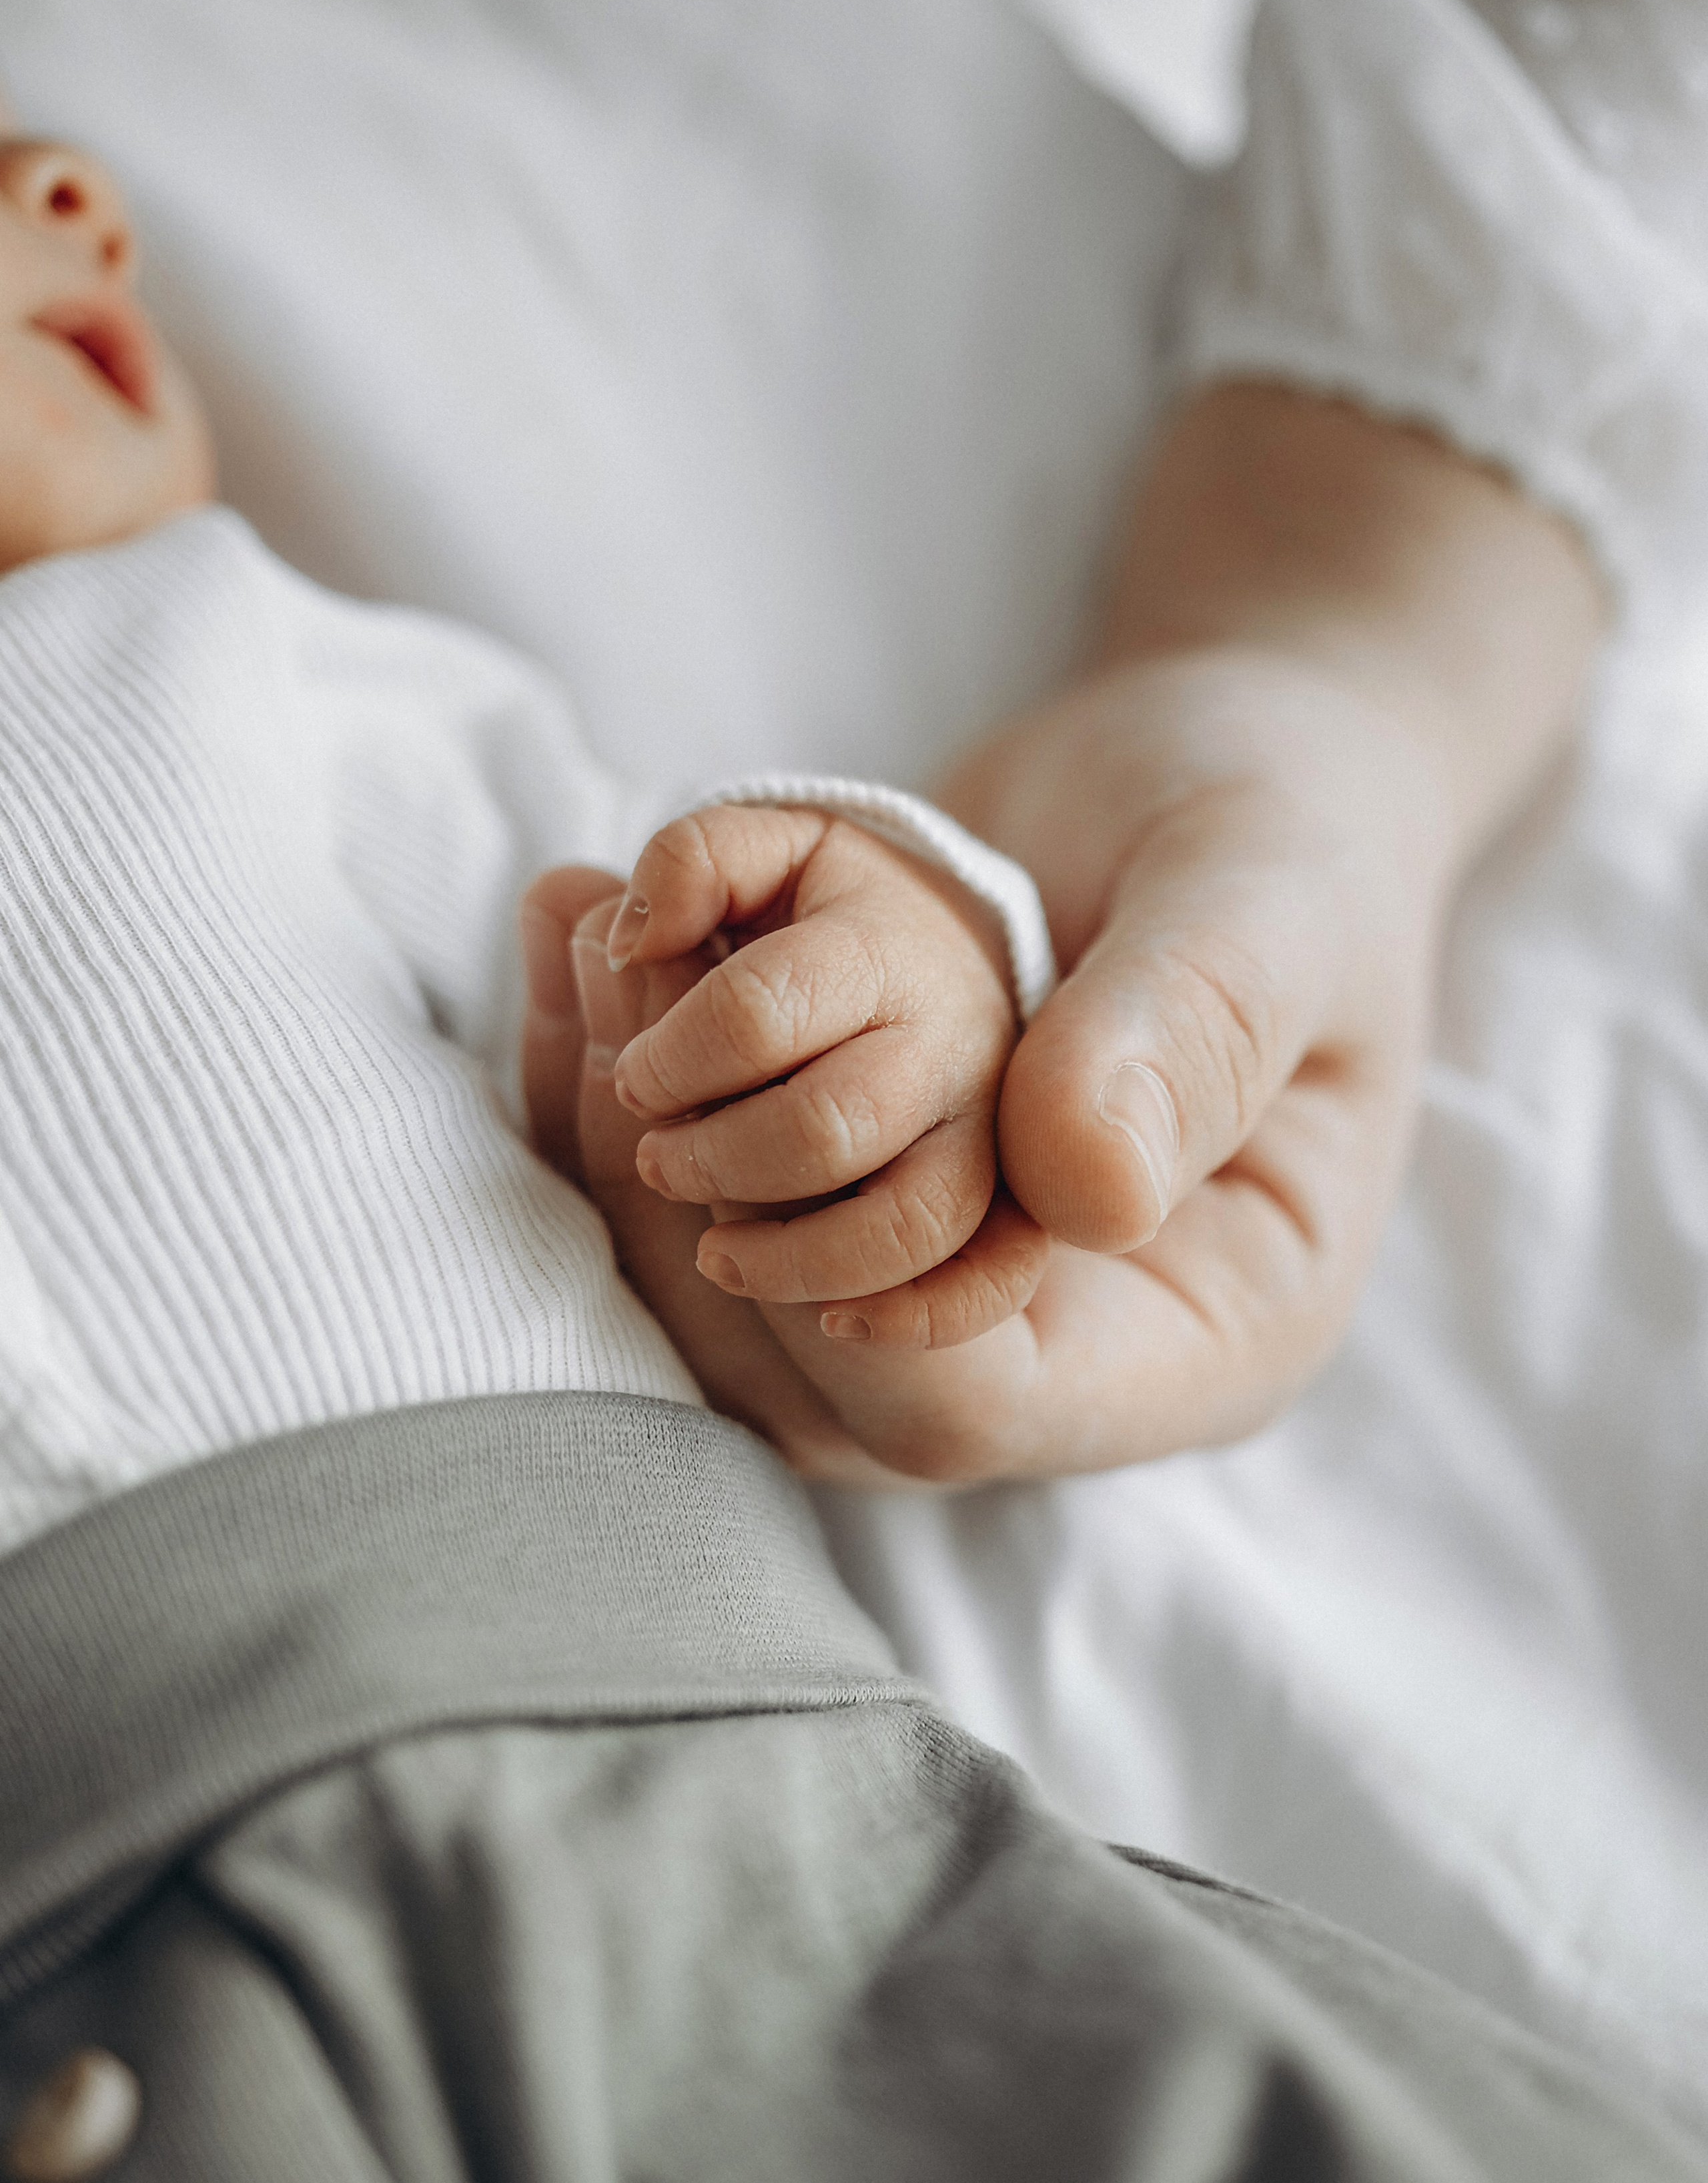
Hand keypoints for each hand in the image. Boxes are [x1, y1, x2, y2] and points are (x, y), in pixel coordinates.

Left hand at [525, 387, 1603, 1483]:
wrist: (1226, 776)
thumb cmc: (1288, 835)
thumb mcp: (1269, 902)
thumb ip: (1193, 1031)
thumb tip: (1084, 1184)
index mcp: (1203, 1334)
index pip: (979, 1406)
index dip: (837, 1294)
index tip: (749, 1100)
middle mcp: (1051, 1347)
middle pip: (809, 1383)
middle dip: (680, 1189)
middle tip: (614, 974)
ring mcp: (936, 1291)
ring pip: (718, 1312)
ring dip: (613, 1133)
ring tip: (580, 938)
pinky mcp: (844, 1211)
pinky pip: (692, 1215)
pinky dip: (613, 1090)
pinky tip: (582, 940)